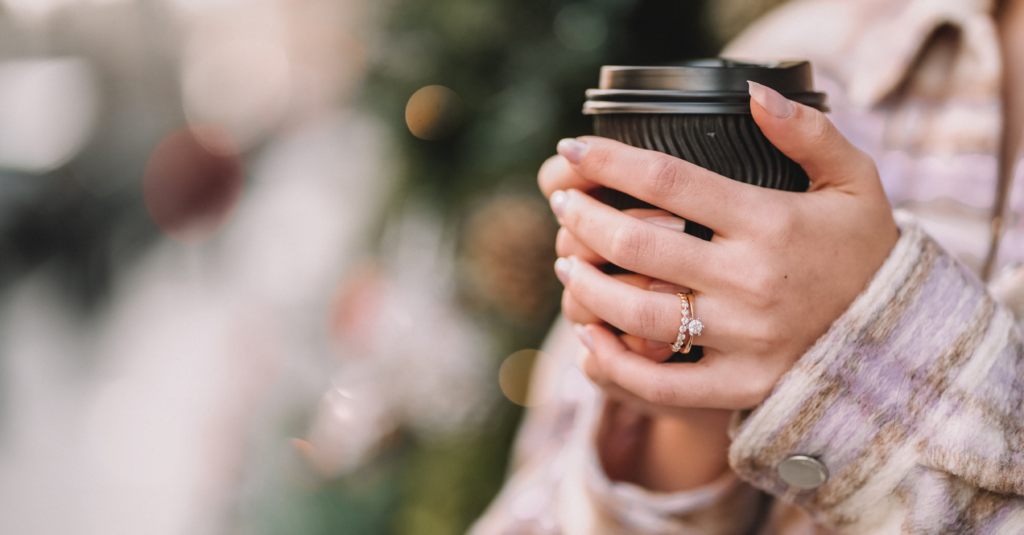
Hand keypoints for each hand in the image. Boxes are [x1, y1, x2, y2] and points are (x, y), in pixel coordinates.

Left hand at [544, 82, 898, 409]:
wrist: (901, 339)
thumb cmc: (865, 252)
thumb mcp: (855, 181)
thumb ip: (808, 133)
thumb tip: (754, 94)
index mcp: (771, 223)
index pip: (669, 182)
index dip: (610, 160)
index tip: (574, 149)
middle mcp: (752, 281)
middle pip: (638, 245)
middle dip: (584, 219)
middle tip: (563, 204)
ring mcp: (744, 338)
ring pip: (637, 313)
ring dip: (587, 286)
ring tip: (566, 263)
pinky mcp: (740, 385)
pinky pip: (660, 383)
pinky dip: (613, 364)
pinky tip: (588, 339)